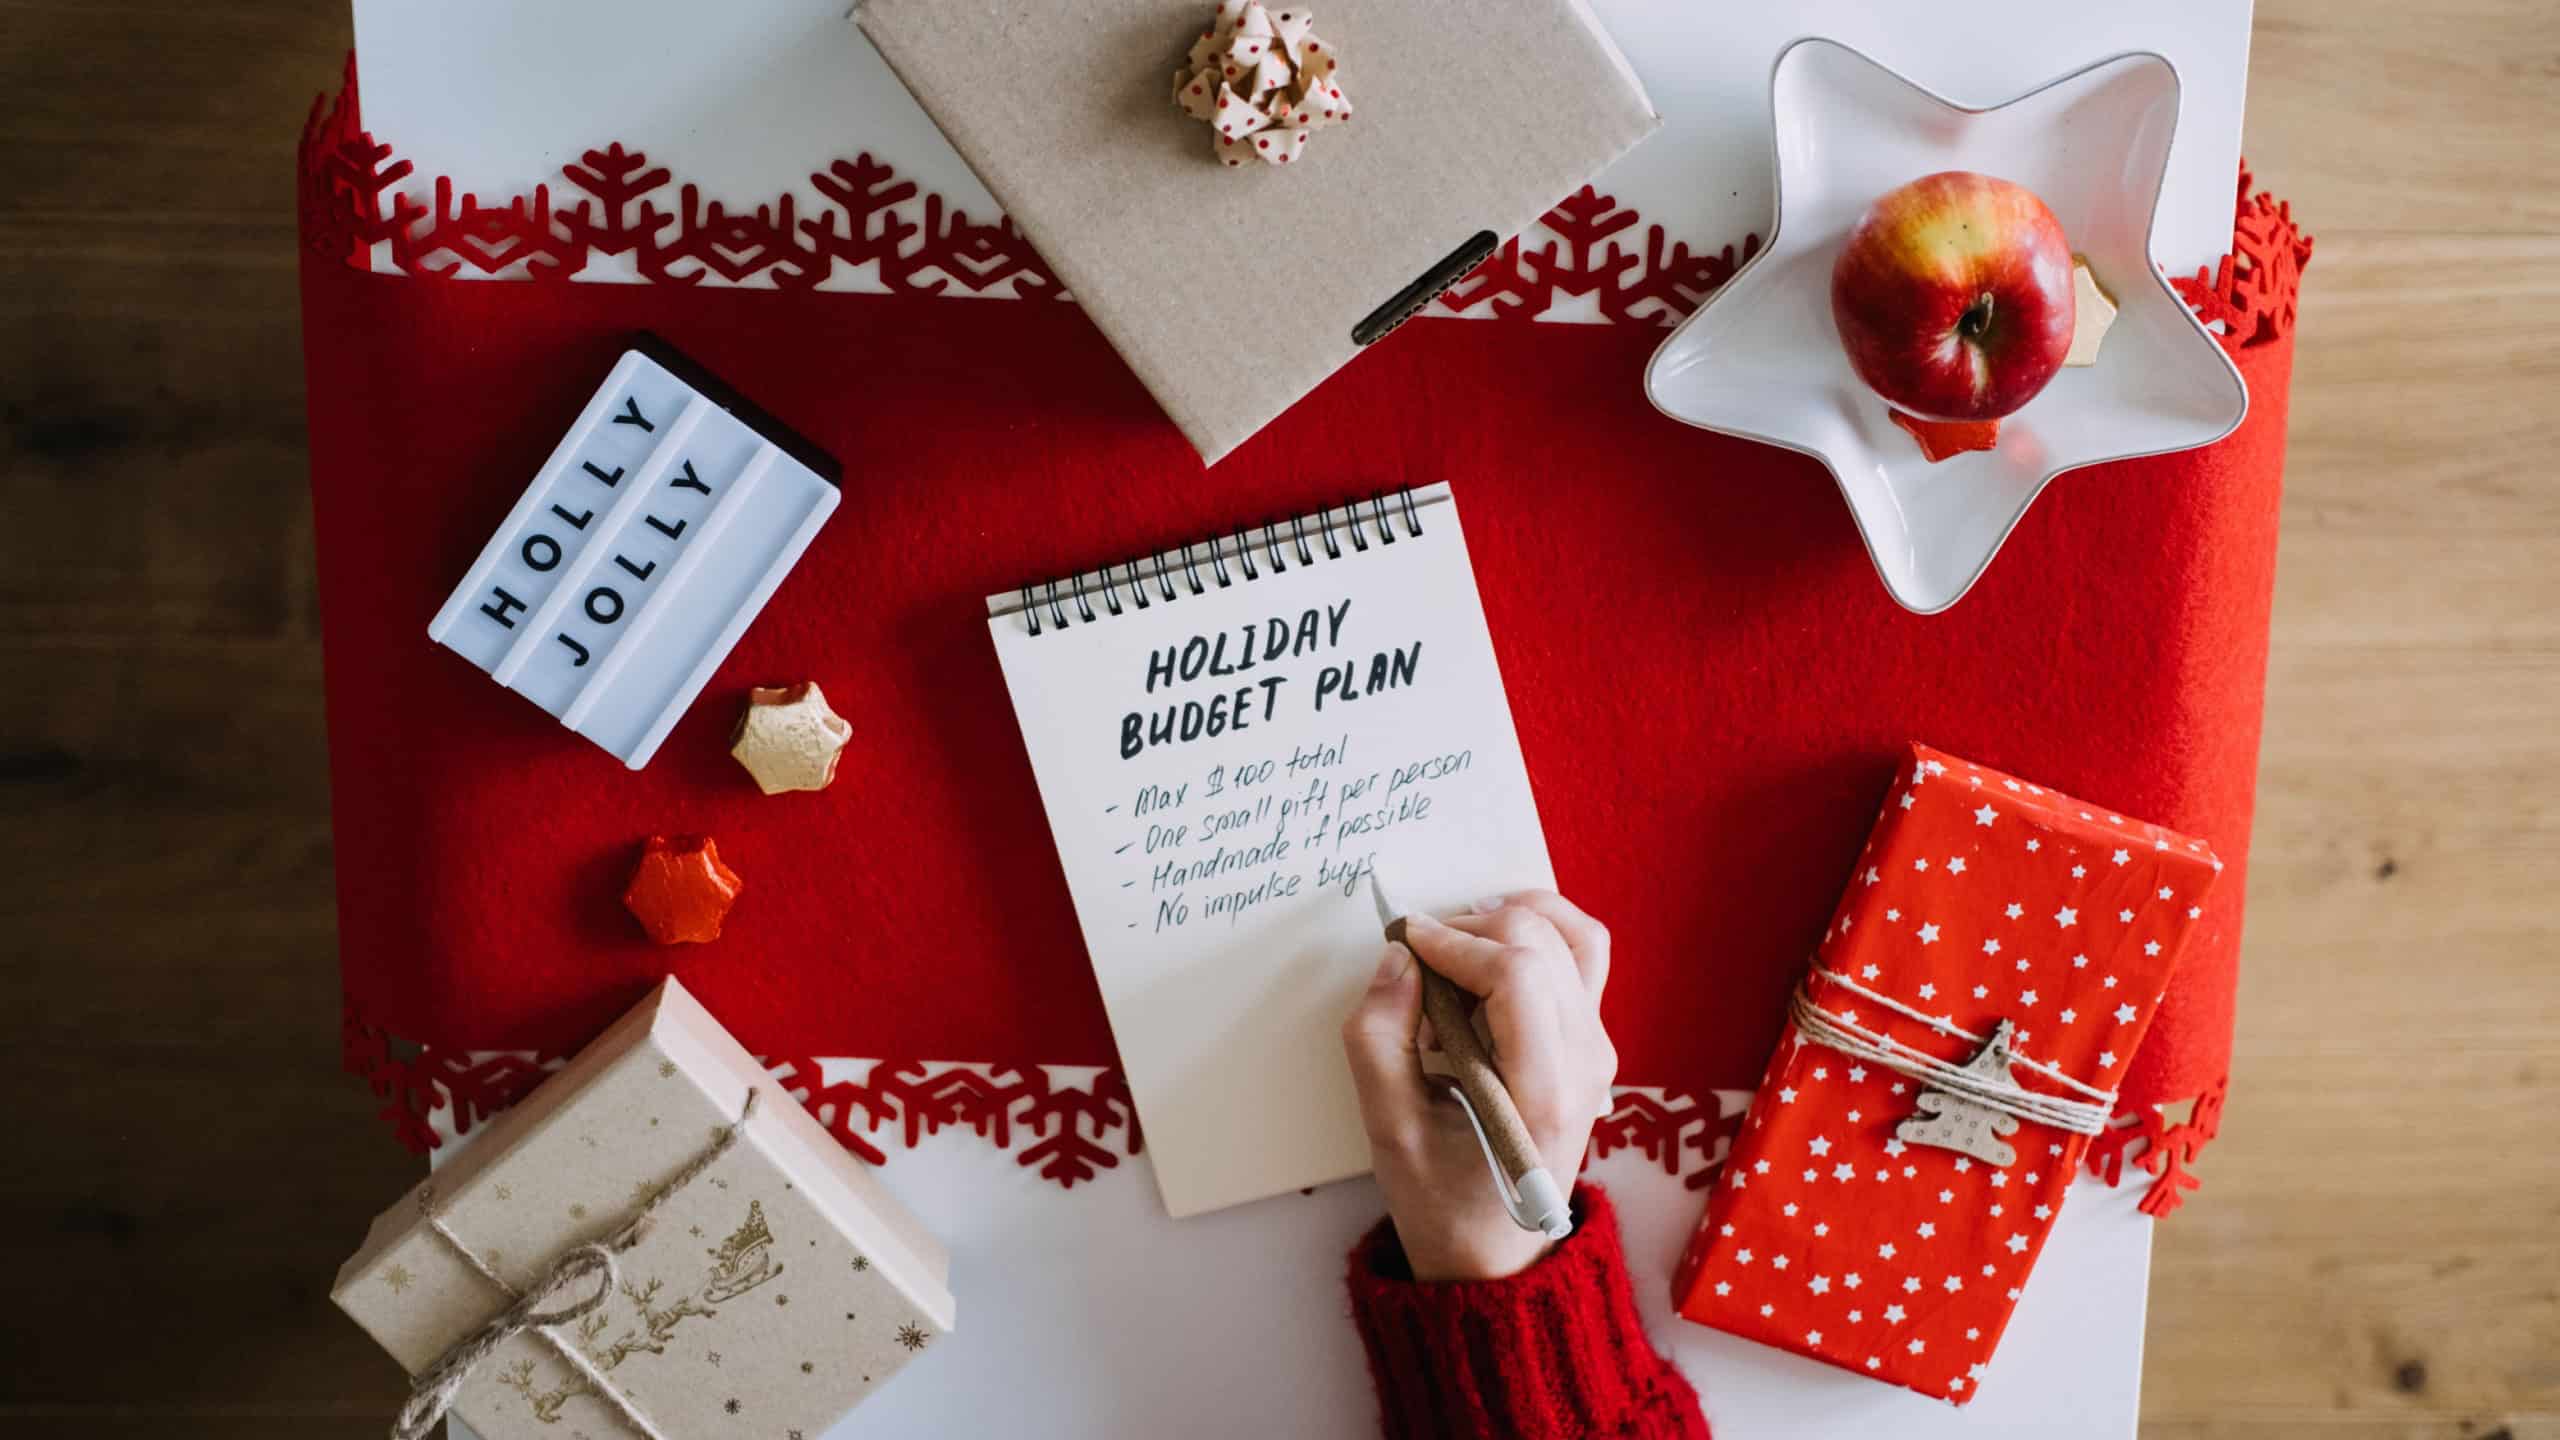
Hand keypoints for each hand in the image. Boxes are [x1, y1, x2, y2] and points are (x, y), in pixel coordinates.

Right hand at [1340, 890, 1617, 1281]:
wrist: (1496, 1250)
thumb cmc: (1440, 1198)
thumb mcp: (1387, 1129)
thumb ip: (1379, 1038)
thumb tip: (1398, 957)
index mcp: (1542, 1093)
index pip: (1516, 974)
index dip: (1454, 941)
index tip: (1404, 943)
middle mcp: (1586, 1063)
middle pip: (1541, 943)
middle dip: (1471, 928)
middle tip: (1419, 960)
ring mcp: (1598, 1049)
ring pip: (1571, 935)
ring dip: (1507, 921)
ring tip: (1457, 948)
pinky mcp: (1593, 1040)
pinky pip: (1582, 957)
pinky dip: (1538, 933)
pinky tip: (1492, 950)